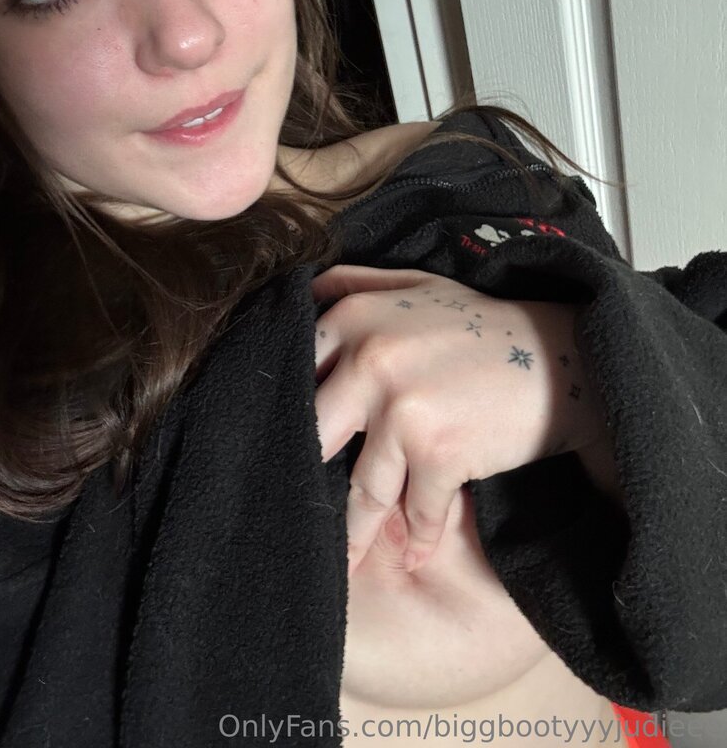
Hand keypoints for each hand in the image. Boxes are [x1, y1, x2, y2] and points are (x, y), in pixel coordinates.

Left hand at [311, 264, 612, 576]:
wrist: (566, 354)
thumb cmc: (484, 323)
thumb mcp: (415, 285)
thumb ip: (355, 284)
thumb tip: (303, 293)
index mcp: (355, 317)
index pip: (298, 375)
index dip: (288, 416)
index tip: (275, 448)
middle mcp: (370, 359)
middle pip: (317, 438)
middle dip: (306, 480)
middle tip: (294, 514)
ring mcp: (402, 408)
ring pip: (364, 488)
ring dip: (358, 532)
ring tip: (348, 558)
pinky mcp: (438, 452)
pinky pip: (417, 510)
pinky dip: (420, 535)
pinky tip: (417, 552)